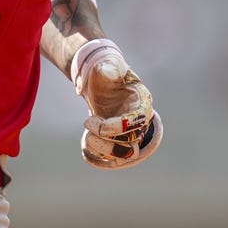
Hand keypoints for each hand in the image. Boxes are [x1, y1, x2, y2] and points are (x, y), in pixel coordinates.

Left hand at [72, 40, 162, 169]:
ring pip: (122, 157)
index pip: (134, 125)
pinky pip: (112, 161)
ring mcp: (129, 135)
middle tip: (87, 125)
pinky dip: (98, 160)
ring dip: (101, 151)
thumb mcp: (108, 65)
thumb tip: (106, 71)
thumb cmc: (106, 71)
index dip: (113, 127)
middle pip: (130, 146)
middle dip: (105, 141)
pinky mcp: (117, 142)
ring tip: (86, 137)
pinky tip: (85, 150)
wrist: (101, 80)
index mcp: (142, 104)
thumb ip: (109, 67)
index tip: (92, 119)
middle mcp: (139, 123)